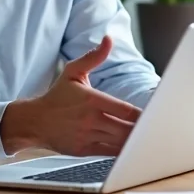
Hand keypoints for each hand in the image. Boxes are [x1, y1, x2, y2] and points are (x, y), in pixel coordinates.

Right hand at [0, 36, 141, 156]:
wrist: (34, 121)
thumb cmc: (57, 96)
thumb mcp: (73, 72)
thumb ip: (94, 57)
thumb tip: (108, 39)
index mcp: (91, 100)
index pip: (125, 109)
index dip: (142, 114)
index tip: (155, 114)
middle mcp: (90, 120)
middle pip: (126, 129)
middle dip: (142, 130)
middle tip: (159, 129)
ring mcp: (87, 137)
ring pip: (119, 143)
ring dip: (135, 142)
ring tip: (150, 139)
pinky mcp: (83, 151)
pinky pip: (108, 153)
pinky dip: (122, 152)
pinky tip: (133, 149)